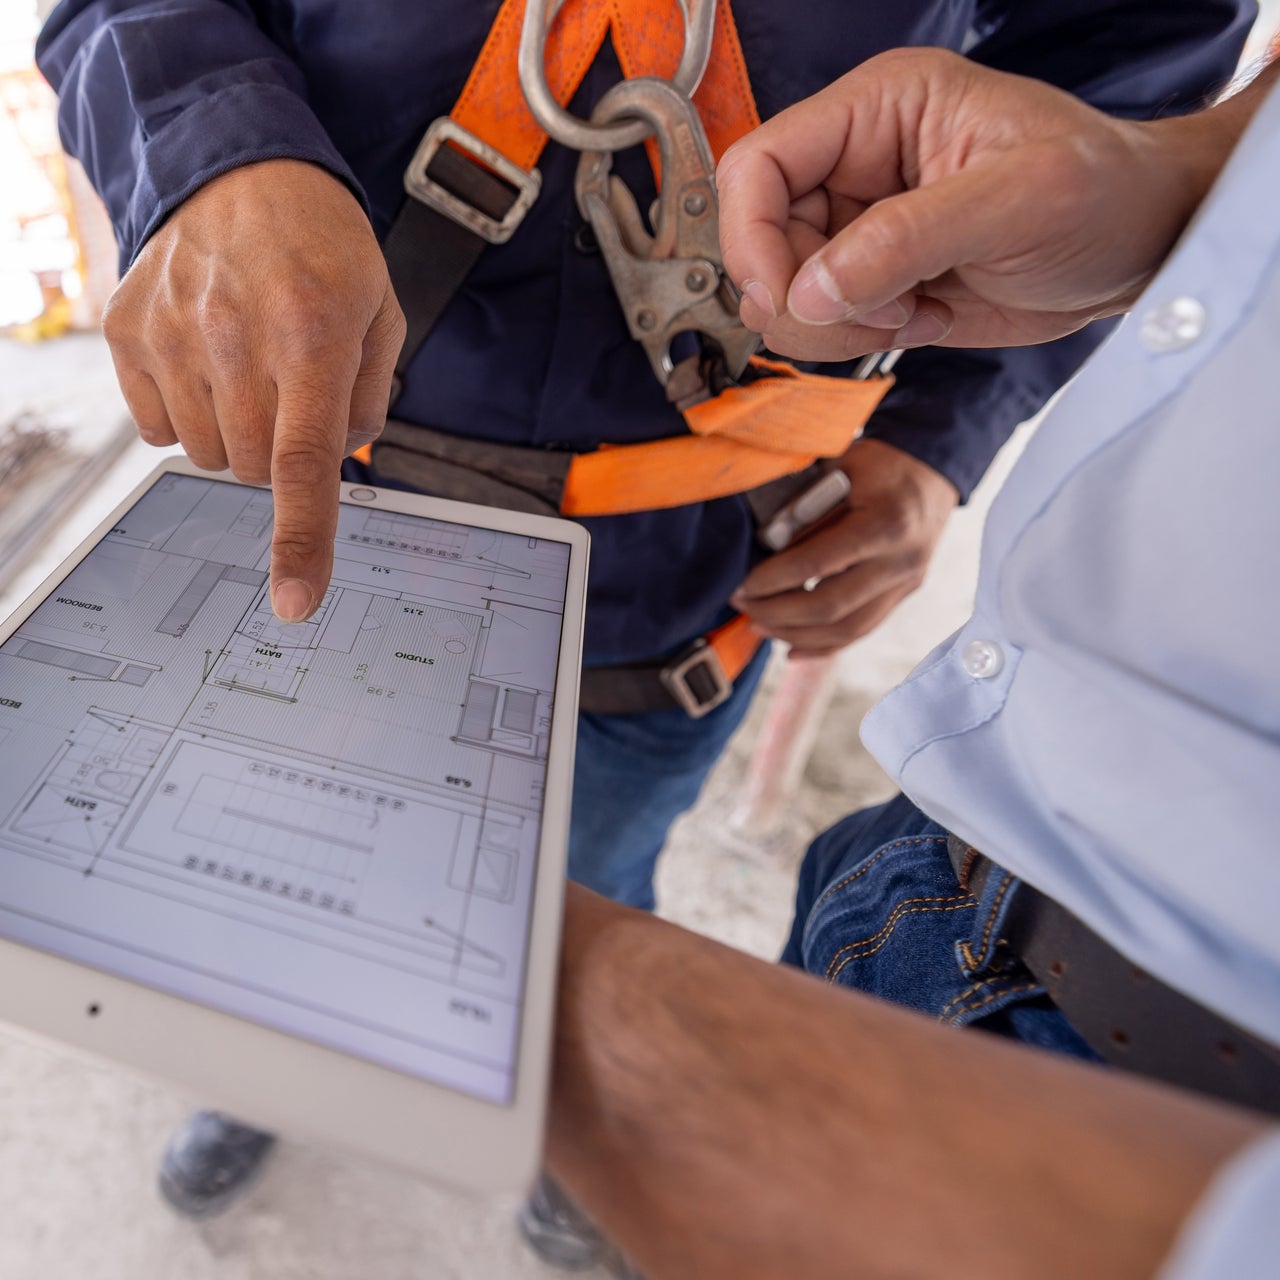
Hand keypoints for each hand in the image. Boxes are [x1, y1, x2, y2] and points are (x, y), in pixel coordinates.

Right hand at [102, 159, 405, 621]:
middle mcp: (233, 334)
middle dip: (281, 453)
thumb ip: (368, 400)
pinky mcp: (126, 331)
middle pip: (252, 470)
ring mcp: (170, 332)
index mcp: (312, 333)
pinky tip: (209, 364)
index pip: (302, 461)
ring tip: (252, 368)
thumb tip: (337, 467)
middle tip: (293, 392)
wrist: (241, 170)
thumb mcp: (381, 314)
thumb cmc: (323, 250)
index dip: (301, 539)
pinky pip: (158, 429)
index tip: (296, 600)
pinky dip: (189, 416)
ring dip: (236, 436)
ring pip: (206, 456)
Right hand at [716, 48, 1232, 361]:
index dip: (752, 236)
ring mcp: (863, 227)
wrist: (1142, 248)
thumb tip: (811, 288)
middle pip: (762, 239)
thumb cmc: (1106, 191)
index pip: (759, 163)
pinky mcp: (877, 281)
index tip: (784, 295)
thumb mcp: (1017, 200)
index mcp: (879, 110)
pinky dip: (860, 340)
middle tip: (881, 308)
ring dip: (839, 324)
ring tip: (913, 310)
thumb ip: (906, 239)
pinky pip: (824, 324)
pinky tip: (922, 318)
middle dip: (808, 294)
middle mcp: (858, 165)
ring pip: (787, 292)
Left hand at [730, 439, 957, 654]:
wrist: (932, 469)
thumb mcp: (838, 470)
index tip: (741, 587)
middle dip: (778, 614)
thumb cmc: (879, 463)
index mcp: (886, 524)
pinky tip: (792, 648)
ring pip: (848, 630)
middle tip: (744, 608)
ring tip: (760, 627)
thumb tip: (766, 549)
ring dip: (797, 634)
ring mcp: (907, 583)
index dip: (773, 581)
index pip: (817, 564)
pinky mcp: (904, 594)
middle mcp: (902, 561)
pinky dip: (824, 645)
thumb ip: (805, 510)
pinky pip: (861, 630)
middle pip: (832, 608)